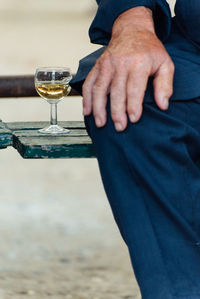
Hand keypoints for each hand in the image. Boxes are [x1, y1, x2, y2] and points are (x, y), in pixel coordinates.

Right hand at [82, 7, 174, 131]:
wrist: (132, 30)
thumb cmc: (149, 49)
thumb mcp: (165, 63)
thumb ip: (165, 85)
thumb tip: (163, 105)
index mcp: (138, 63)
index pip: (134, 88)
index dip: (133, 106)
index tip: (134, 119)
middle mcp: (120, 64)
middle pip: (116, 92)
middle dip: (117, 112)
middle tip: (119, 127)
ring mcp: (106, 65)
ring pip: (99, 89)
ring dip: (98, 108)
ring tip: (100, 123)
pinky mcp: (98, 66)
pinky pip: (89, 83)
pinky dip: (86, 98)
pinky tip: (87, 111)